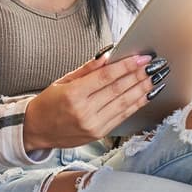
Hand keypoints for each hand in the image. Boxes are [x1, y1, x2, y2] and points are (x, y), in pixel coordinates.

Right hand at [23, 53, 160, 150]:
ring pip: (124, 104)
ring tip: (156, 78)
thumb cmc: (48, 104)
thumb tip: (108, 56)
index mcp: (73, 95)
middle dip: (139, 76)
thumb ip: (87, 69)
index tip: (142, 58)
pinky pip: (122, 117)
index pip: (106, 77)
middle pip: (118, 90)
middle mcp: (84, 111)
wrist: (35, 130)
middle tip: (155, 65)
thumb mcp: (63, 81)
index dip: (127, 66)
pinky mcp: (98, 134)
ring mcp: (92, 125)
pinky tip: (146, 95)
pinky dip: (136, 105)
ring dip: (143, 90)